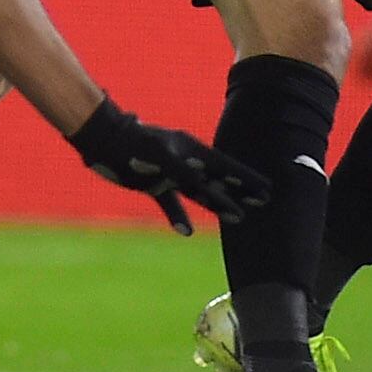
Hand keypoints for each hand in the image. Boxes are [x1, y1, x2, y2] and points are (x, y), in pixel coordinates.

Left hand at [67, 98, 268, 234]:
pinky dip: (179, 216)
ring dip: (218, 205)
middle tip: (263, 201)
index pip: (226, 167)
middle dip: (240, 190)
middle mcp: (185, 162)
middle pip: (219, 179)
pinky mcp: (153, 184)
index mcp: (192, 150)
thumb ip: (185, 171)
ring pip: (200, 192)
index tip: (267, 188)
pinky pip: (171, 202)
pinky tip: (187, 231)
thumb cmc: (135, 143)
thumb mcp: (163, 157)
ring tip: (237, 218)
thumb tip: (208, 185)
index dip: (246, 179)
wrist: (104, 139)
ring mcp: (170, 174)